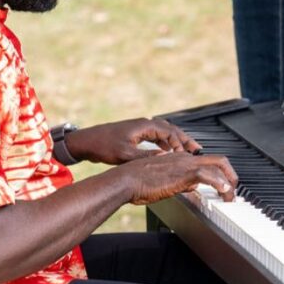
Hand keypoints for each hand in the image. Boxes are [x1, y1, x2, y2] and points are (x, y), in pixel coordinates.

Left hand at [63, 118, 200, 164]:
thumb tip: (165, 159)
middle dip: (185, 140)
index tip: (187, 156)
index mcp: (143, 126)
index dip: (180, 144)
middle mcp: (143, 124)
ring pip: (164, 132)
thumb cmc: (103, 145)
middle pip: (171, 129)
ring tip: (188, 151)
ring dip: (177, 141)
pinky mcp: (135, 134)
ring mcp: (140, 128)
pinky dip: (166, 142)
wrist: (86, 141)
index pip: (169, 132)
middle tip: (198, 149)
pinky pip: (157, 136)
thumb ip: (146, 156)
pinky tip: (168, 153)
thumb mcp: (125, 154)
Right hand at [121, 152, 237, 204]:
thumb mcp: (162, 182)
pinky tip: (224, 192)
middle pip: (218, 159)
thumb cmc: (137, 183)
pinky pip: (209, 175)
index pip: (206, 162)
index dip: (218, 173)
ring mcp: (185, 164)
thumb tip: (192, 187)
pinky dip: (221, 184)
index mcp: (179, 159)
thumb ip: (179, 183)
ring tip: (231, 197)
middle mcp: (185, 158)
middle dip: (231, 174)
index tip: (223, 186)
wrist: (125, 180)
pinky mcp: (184, 173)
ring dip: (229, 182)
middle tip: (233, 190)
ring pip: (218, 165)